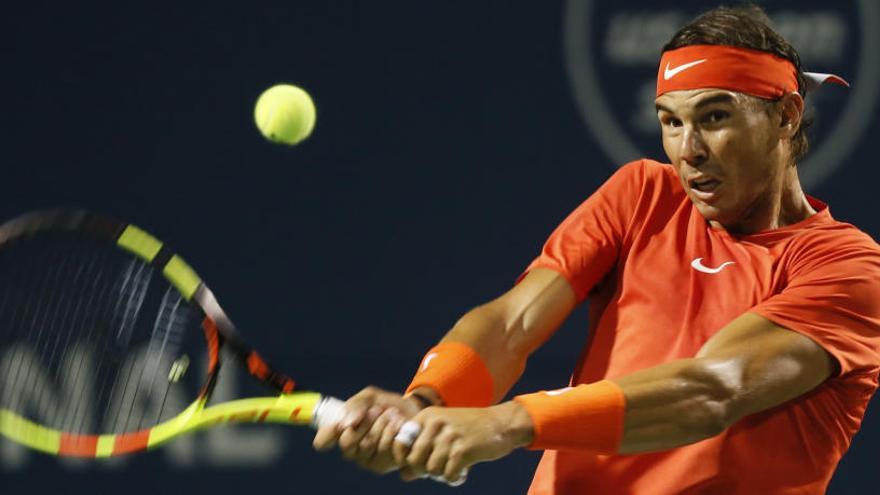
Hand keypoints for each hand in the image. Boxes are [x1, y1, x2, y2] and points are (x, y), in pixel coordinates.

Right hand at [312, 386, 426, 473]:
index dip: (328, 433)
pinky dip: (393, 431)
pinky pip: (385, 450)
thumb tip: (346, 423)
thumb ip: (356, 406)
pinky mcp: (382, 465)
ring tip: (392, 413)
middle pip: (346, 442)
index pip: (323, 441)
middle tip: (377, 410)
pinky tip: (400, 423)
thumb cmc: (386, 405)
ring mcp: (366, 460)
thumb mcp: (370, 397)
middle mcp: (351, 450)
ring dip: (381, 424)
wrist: (413, 411)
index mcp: (341, 433)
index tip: (342, 422)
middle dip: (364, 423)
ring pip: (367, 445)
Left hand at [392, 401, 533, 483]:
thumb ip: (421, 452)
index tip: (417, 465)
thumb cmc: (467, 431)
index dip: (403, 460)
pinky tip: (462, 472)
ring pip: (431, 470)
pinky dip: (454, 478)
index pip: (399, 443)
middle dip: (423, 471)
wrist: (501, 424)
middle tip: (437, 469)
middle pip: (413, 460)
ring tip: (451, 469)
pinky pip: (448, 475)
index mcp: (426, 416)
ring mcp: (450, 435)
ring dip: (441, 475)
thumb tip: (404, 476)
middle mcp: (435, 423)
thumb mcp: (441, 434)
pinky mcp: (464, 449)